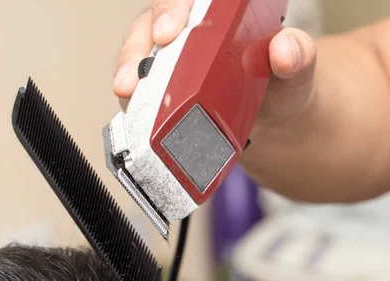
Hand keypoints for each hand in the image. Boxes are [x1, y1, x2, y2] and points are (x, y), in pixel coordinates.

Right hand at [114, 0, 316, 120]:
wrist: (272, 123)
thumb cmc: (281, 88)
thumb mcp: (296, 73)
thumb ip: (298, 58)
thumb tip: (284, 49)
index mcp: (223, 12)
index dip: (173, 7)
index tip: (169, 31)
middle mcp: (191, 29)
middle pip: (153, 21)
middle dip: (140, 43)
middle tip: (139, 70)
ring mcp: (171, 58)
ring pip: (138, 51)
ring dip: (129, 70)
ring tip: (127, 92)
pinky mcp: (159, 87)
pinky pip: (137, 86)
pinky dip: (131, 99)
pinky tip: (130, 108)